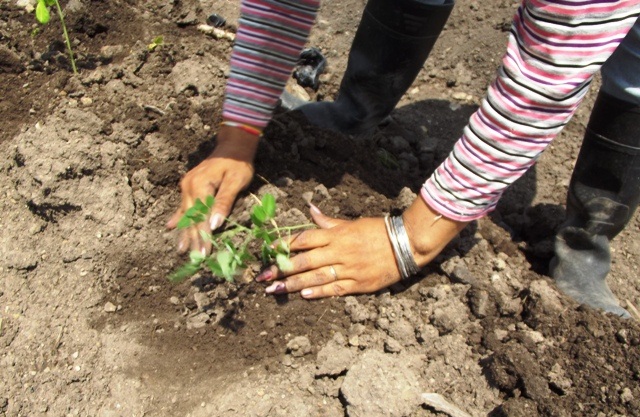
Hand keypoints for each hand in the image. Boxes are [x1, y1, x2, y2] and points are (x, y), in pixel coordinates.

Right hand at [167, 125, 260, 253]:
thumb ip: (224, 202)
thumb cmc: (238, 164)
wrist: (232, 146)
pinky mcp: (189, 186)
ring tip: (181, 250)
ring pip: (186, 213)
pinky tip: (170, 227)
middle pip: (191, 218)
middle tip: (195, 258)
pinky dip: (178, 218)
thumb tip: (215, 224)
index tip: (204, 253)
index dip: (203, 236)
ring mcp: (187, 186)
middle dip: (193, 239)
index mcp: (201, 186)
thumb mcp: (235, 181)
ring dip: (184, 232)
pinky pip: (183, 205)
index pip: (201, 217)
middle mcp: (190, 186)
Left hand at [255, 198, 468, 297]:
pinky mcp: (359, 283)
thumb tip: (309, 209)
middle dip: (281, 268)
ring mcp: (349, 268)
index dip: (283, 245)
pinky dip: (319, 292)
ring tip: (275, 289)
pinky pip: (335, 288)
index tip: (267, 251)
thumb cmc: (377, 231)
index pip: (304, 239)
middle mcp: (339, 251)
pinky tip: (303, 295)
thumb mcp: (351, 222)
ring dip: (293, 284)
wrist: (406, 244)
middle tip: (262, 276)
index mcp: (336, 234)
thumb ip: (328, 221)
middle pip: (304, 260)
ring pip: (315, 277)